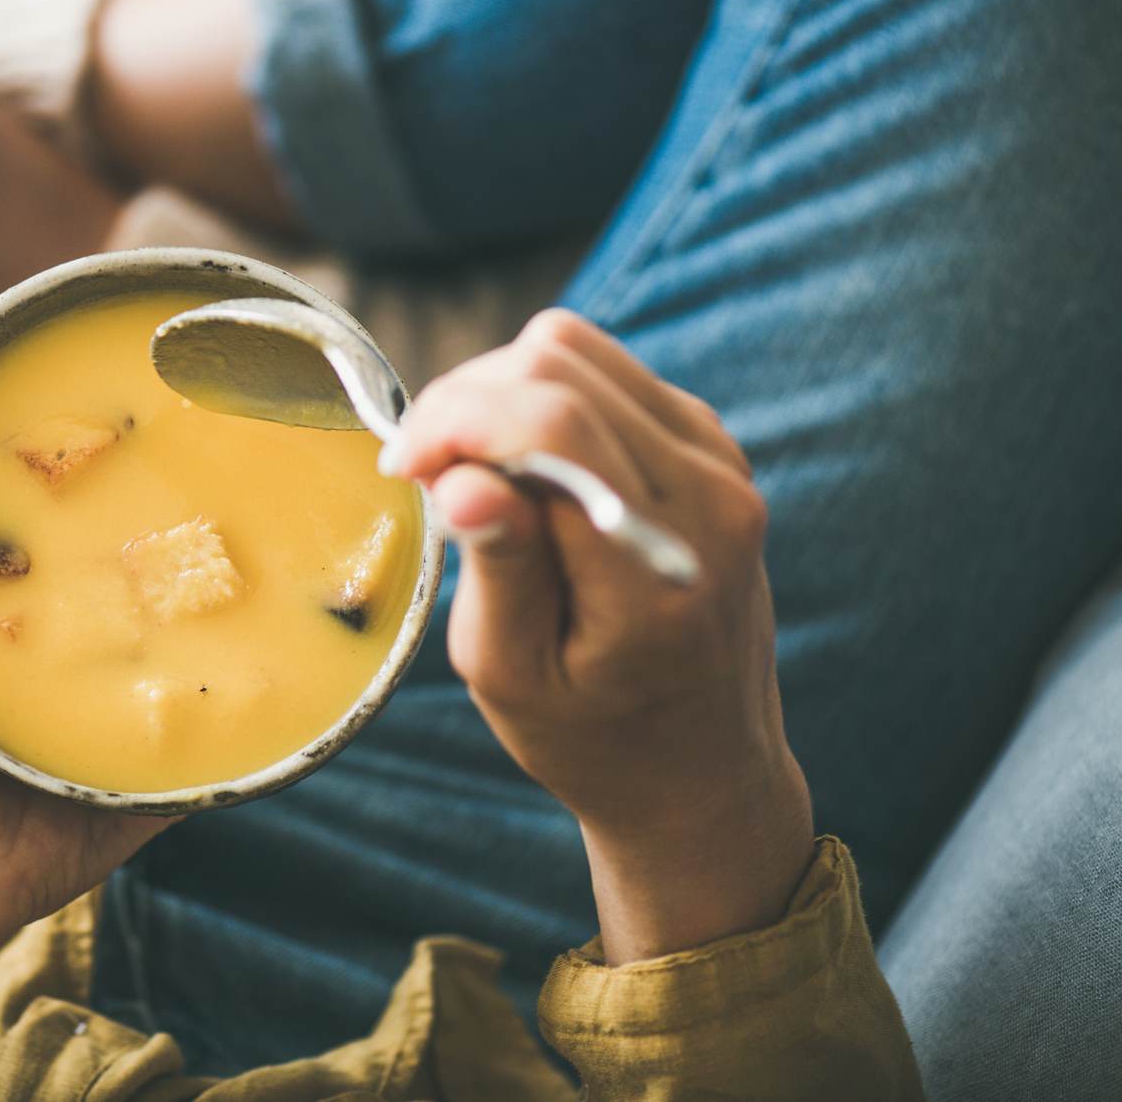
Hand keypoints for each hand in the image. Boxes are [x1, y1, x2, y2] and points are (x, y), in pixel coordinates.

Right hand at [390, 310, 812, 962]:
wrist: (700, 773)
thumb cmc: (591, 738)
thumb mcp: (515, 677)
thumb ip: (498, 568)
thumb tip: (463, 479)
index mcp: (657, 570)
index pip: (550, 427)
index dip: (454, 420)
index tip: (401, 464)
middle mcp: (709, 500)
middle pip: (559, 363)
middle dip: (467, 398)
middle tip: (423, 469)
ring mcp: (721, 465)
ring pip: (581, 349)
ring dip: (502, 391)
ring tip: (470, 470)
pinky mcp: (713, 449)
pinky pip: (610, 373)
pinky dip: (546, 400)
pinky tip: (523, 471)